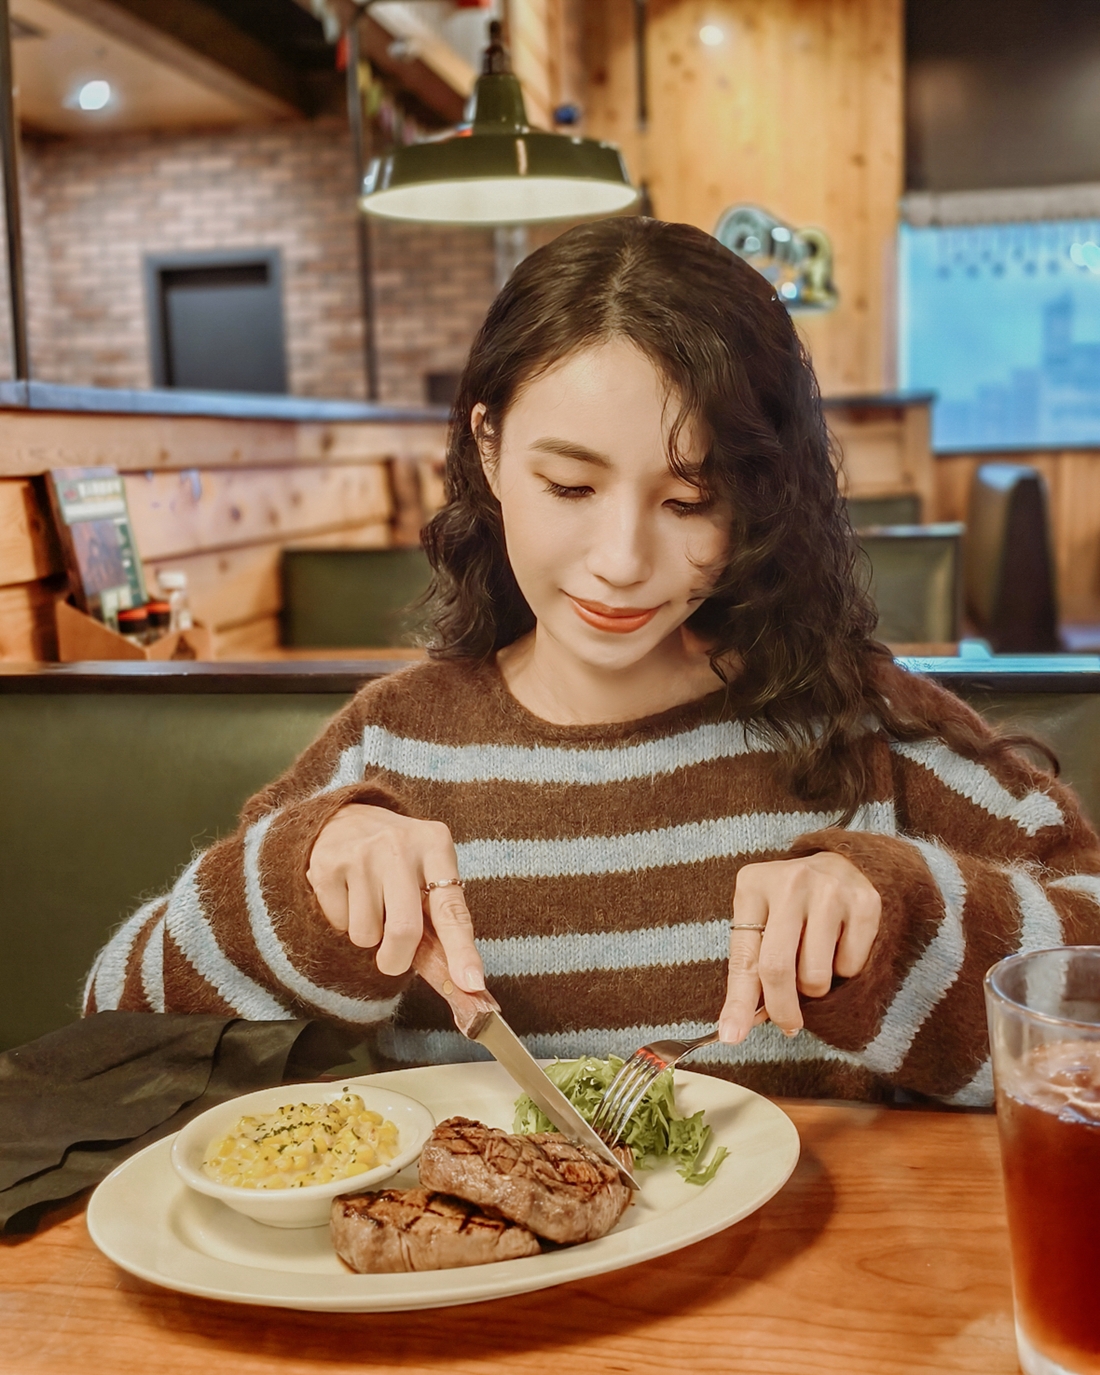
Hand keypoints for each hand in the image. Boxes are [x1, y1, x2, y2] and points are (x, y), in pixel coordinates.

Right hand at [306, 804, 485, 992]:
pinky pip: (339, 924)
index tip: (472, 983)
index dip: (462, 950)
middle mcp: (399, 845)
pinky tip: (349, 894)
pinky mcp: (327, 866)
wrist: (345, 818)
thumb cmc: (399, 858)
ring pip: (366, 935)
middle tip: (393, 959)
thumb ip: (442, 919)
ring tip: (370, 903)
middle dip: (397, 960)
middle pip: (404, 931)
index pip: (452, 908)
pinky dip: (345, 921)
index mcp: (435, 844)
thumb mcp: (429, 870)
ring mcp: (361, 855)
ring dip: (369, 936)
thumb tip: (461, 982)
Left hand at [718, 851, 881, 1042]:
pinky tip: (838, 945)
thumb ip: (751, 968)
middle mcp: (790, 883)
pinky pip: (850, 967)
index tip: (731, 1036)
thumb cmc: (791, 903)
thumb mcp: (761, 921)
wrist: (844, 862)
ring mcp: (830, 891)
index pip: (744, 957)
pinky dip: (843, 971)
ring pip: (816, 975)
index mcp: (753, 885)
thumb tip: (738, 1026)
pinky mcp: (865, 904)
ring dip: (814, 987)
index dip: (737, 1002)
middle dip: (781, 1008)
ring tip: (813, 962)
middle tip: (788, 1024)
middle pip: (778, 969)